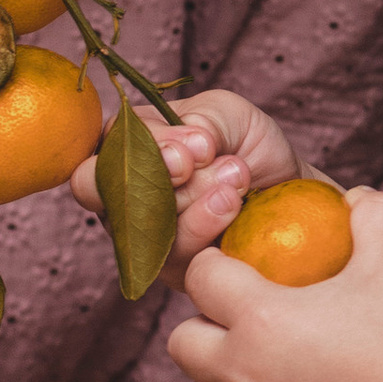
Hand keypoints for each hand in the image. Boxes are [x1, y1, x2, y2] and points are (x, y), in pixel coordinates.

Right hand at [66, 85, 302, 278]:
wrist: (289, 188)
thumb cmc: (247, 145)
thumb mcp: (225, 112)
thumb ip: (196, 120)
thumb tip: (175, 153)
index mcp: (121, 152)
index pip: (94, 152)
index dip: (144, 148)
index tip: (200, 143)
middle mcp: (121, 196)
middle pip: (103, 191)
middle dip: (161, 172)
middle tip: (207, 157)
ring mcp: (142, 236)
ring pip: (141, 222)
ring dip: (197, 195)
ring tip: (238, 176)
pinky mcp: (171, 269)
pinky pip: (171, 254)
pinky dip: (206, 225)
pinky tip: (234, 206)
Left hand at [170, 185, 382, 381]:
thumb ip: (374, 215)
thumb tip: (352, 199)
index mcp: (261, 315)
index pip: (200, 276)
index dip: (217, 266)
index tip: (244, 271)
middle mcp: (240, 370)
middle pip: (183, 339)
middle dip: (208, 324)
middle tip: (248, 322)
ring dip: (219, 377)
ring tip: (260, 368)